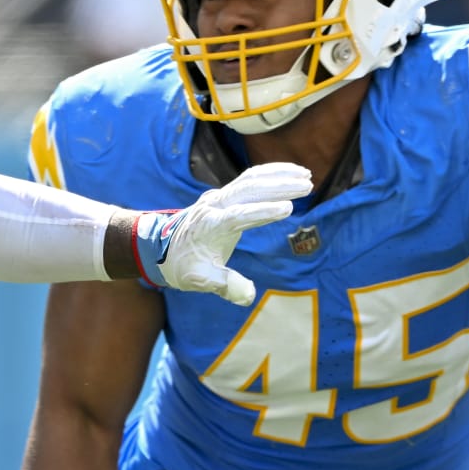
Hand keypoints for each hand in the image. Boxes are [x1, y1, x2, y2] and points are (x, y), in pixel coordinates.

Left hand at [136, 163, 312, 304]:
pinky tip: (291, 174)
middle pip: (248, 189)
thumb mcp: (199, 280)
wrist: (160, 248)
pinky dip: (271, 173)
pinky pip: (249, 178)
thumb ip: (224, 286)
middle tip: (308, 186)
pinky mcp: (225, 196)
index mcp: (211, 225)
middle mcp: (215, 206)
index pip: (239, 215)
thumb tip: (248, 296)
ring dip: (279, 175)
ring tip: (307, 175)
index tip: (288, 209)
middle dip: (279, 186)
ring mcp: (219, 198)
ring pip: (251, 179)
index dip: (263, 212)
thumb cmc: (182, 265)